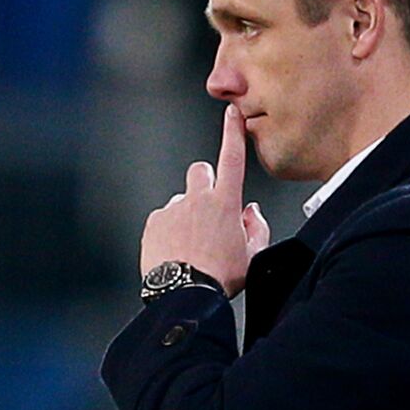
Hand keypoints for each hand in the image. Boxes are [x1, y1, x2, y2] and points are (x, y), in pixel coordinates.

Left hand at [139, 105, 270, 296]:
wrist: (184, 294)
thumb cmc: (220, 277)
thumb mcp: (251, 255)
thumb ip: (256, 228)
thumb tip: (250, 212)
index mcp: (225, 204)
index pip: (232, 159)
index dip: (233, 133)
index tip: (232, 115)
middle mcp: (197, 200)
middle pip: (200, 170)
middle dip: (205, 180)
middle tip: (207, 205)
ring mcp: (172, 210)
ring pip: (180, 200)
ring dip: (186, 213)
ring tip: (190, 244)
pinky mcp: (153, 223)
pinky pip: (163, 218)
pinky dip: (169, 229)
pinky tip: (175, 251)